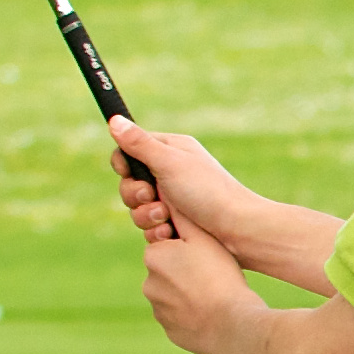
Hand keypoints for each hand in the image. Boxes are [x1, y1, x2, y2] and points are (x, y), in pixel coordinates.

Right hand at [112, 117, 344, 294]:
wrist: (239, 230)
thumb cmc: (208, 192)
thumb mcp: (170, 163)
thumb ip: (139, 144)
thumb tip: (113, 119)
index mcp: (170, 151)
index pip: (129, 152)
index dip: (124, 165)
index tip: (129, 173)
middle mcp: (171, 173)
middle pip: (129, 183)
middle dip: (134, 195)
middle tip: (151, 197)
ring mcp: (174, 199)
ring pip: (137, 209)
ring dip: (146, 216)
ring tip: (166, 219)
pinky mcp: (177, 223)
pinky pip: (151, 228)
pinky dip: (157, 232)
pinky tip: (171, 234)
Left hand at [139, 225, 259, 353]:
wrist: (232, 324)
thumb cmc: (220, 277)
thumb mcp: (204, 238)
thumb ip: (182, 216)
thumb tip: (163, 193)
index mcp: (154, 257)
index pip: (168, 248)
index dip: (190, 251)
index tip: (209, 258)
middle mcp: (149, 284)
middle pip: (171, 273)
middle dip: (188, 274)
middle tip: (216, 277)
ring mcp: (159, 311)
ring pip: (176, 298)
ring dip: (192, 296)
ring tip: (218, 297)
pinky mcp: (171, 332)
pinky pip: (182, 320)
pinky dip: (195, 317)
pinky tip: (215, 314)